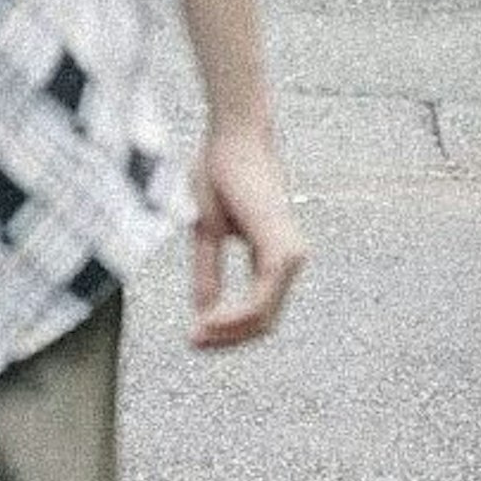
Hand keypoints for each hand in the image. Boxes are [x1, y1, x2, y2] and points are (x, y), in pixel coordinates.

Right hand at [186, 120, 304, 349]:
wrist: (233, 137)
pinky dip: (235, 316)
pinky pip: (261, 300)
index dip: (226, 330)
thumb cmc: (220, 173)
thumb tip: (204, 312)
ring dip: (229, 333)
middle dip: (227, 339)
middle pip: (263, 323)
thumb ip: (209, 272)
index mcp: (274, 255)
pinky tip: (208, 319)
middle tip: (191, 343)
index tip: (192, 337)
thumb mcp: (207, 232)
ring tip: (196, 336)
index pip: (258, 311)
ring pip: (263, 317)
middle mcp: (289, 259)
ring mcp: (289, 255)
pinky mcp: (281, 249)